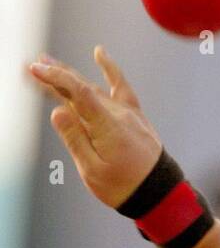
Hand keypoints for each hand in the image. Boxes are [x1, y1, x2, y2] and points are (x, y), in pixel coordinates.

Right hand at [26, 47, 162, 208]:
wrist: (160, 194)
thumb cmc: (124, 188)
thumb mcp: (93, 170)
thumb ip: (75, 139)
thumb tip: (58, 111)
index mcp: (106, 126)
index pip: (76, 92)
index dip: (54, 78)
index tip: (34, 70)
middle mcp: (118, 114)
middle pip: (81, 88)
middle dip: (55, 75)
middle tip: (32, 66)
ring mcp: (128, 113)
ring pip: (95, 89)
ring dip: (71, 76)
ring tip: (49, 63)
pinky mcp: (136, 116)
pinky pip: (122, 87)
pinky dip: (110, 69)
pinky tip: (99, 52)